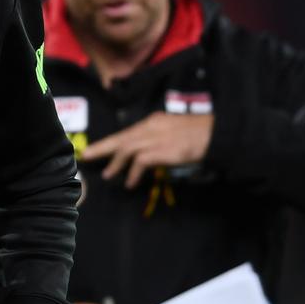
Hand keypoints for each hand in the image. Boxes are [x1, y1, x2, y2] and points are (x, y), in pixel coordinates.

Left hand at [82, 112, 211, 187]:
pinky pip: (140, 161)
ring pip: (127, 149)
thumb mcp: (174, 131)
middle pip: (121, 137)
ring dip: (116, 163)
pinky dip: (133, 172)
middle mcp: (151, 127)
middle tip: (87, 157)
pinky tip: (131, 182)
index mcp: (154, 121)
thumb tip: (145, 155)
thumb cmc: (200, 135)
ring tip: (108, 175)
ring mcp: (156, 137)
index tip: (98, 149)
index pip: (127, 132)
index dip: (111, 142)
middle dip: (102, 148)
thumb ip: (158, 138)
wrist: (218, 135)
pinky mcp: (162, 150)